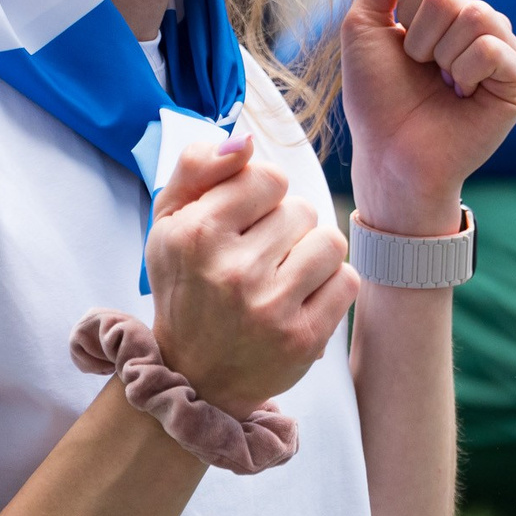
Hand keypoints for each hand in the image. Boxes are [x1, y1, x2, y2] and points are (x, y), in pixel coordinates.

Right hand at [144, 132, 358, 413]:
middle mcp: (231, 271)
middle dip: (285, 227)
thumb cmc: (186, 286)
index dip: (261, 195)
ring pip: (330, 241)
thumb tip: (244, 140)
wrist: (194, 375)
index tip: (243, 220)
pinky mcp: (303, 339)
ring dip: (313, 253)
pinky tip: (301, 299)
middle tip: (258, 257)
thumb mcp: (168, 221)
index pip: (269, 177)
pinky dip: (331, 286)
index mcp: (195, 234)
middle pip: (302, 208)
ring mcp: (269, 308)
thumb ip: (196, 167)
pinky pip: (347, 280)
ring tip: (284, 274)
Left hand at [344, 0, 515, 235]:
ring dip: (441, 55)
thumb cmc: (377, 98)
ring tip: (444, 85)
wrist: (390, 154)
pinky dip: (465, 73)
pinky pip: (493, 48)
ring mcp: (506, 51)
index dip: (404, 9)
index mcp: (450, 10)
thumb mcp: (365, 25)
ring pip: (475, 15)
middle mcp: (483, 25)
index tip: (402, 46)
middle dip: (420, 36)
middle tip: (423, 71)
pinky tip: (465, 97)